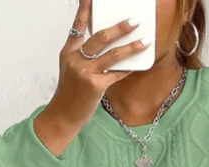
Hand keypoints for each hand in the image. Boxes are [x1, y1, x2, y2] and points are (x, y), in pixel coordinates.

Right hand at [43, 0, 151, 128]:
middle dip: (120, 28)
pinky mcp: (95, 86)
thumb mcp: (71, 69)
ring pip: (112, 55)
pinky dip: (128, 69)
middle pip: (100, 37)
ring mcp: (85, 72)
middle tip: (134, 21)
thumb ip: (84, 55)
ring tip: (144, 42)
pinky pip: (116, 74)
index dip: (85, 9)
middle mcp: (75, 59)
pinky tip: (137, 65)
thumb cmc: (70, 93)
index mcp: (68, 52)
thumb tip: (108, 46)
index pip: (78, 26)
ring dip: (131, 47)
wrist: (63, 114)